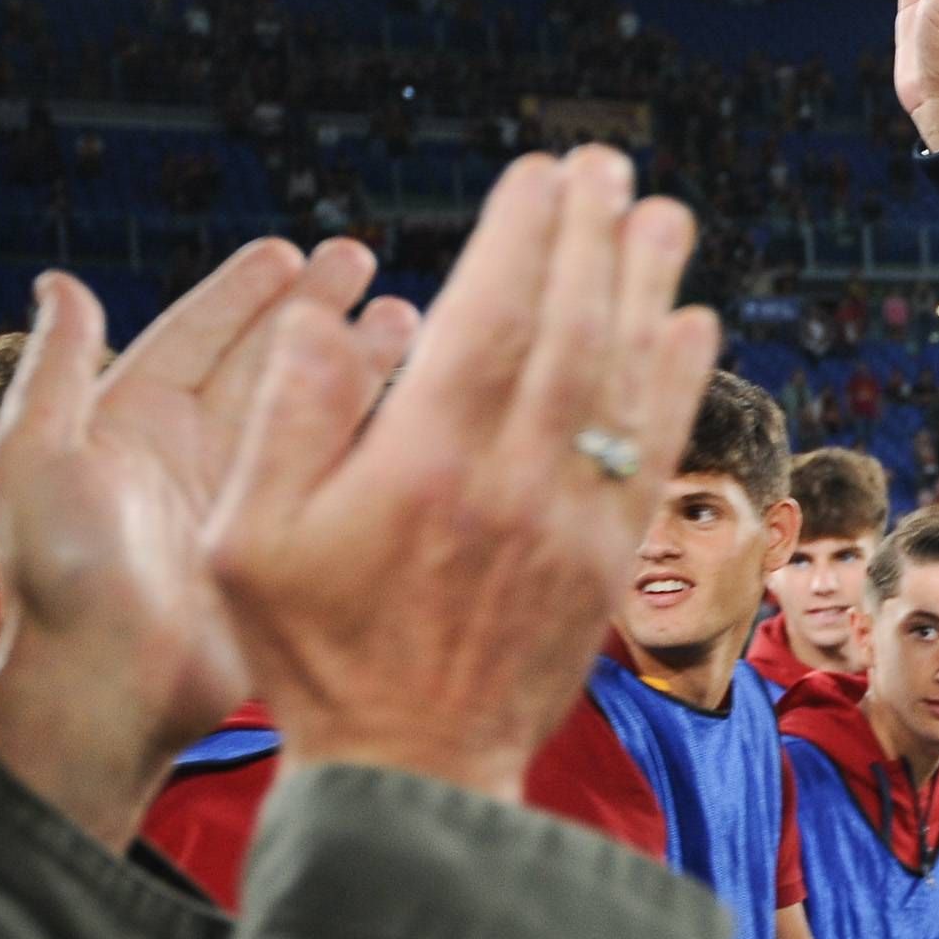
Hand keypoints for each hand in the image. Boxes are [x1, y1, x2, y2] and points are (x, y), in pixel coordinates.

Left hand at [0, 241, 414, 846]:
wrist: (111, 692)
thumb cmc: (61, 581)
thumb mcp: (39, 461)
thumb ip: (57, 369)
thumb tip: (61, 281)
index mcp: (133, 422)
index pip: (195, 334)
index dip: (243, 292)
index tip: (288, 252)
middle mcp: (193, 451)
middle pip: (264, 360)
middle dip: (313, 309)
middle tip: (363, 260)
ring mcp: (244, 496)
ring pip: (308, 408)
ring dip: (354, 361)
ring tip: (405, 317)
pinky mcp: (285, 542)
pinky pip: (334, 471)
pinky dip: (372, 432)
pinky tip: (414, 404)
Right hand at [209, 148, 716, 801]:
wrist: (414, 770)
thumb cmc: (316, 652)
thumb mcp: (249, 540)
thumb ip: (289, 419)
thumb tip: (331, 314)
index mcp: (425, 467)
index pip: (490, 320)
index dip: (523, 237)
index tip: (540, 172)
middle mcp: (516, 486)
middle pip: (573, 335)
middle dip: (593, 242)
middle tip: (610, 168)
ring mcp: (575, 526)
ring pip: (625, 386)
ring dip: (648, 292)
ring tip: (662, 218)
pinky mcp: (611, 563)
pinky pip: (655, 453)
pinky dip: (675, 382)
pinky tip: (689, 323)